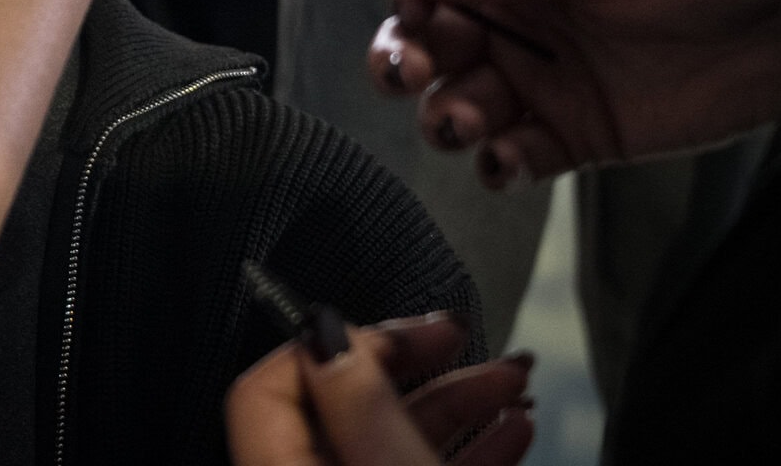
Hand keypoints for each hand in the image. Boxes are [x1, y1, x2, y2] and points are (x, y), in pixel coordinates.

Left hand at [227, 314, 533, 465]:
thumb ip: (361, 407)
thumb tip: (327, 334)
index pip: (268, 386)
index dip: (331, 346)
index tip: (397, 332)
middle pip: (340, 405)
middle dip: (414, 364)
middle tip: (459, 336)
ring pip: (390, 436)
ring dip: (457, 400)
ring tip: (511, 380)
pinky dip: (467, 447)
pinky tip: (512, 428)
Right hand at [368, 0, 780, 186]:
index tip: (415, 12)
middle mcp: (522, 12)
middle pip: (424, 38)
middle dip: (402, 58)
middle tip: (411, 71)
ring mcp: (549, 74)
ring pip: (457, 102)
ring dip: (445, 115)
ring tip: (468, 121)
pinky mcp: (582, 132)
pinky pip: (514, 155)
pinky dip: (497, 164)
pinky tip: (506, 159)